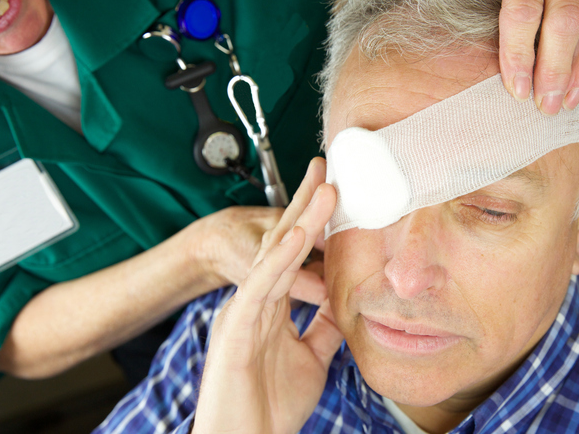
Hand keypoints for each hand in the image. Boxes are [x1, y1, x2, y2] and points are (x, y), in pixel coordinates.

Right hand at [192, 158, 342, 433]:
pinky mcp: (236, 329)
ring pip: (274, 257)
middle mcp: (254, 301)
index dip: (315, 222)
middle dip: (306, 206)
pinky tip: (298, 235)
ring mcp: (243, 312)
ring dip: (302, 221)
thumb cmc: (269, 407)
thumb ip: (322, 328)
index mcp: (270, 307)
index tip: (337, 192)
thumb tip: (343, 305)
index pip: (296, 254)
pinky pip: (260, 287)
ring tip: (326, 190)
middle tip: (328, 170)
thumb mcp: (310, 359)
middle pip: (284, 244)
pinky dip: (280, 259)